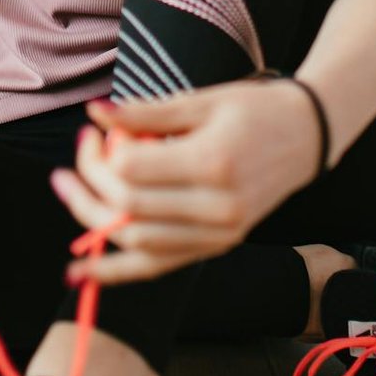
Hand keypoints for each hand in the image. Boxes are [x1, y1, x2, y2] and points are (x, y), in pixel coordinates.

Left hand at [49, 79, 322, 286]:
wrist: (308, 136)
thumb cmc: (253, 109)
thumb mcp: (200, 101)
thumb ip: (145, 113)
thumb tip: (94, 114)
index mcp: (212, 163)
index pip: (131, 171)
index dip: (100, 153)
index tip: (96, 132)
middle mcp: (218, 207)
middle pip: (127, 208)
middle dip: (88, 184)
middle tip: (71, 161)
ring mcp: (220, 233)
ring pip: (138, 243)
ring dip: (92, 221)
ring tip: (68, 191)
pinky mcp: (218, 246)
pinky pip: (159, 266)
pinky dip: (116, 272)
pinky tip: (79, 274)